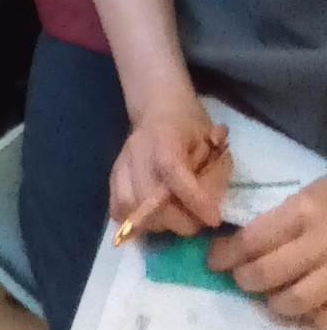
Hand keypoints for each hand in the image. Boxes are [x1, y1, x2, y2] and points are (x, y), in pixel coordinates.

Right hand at [109, 94, 228, 237]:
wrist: (159, 107)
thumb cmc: (190, 125)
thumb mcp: (213, 141)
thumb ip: (215, 171)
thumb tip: (213, 205)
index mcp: (164, 137)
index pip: (172, 172)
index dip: (193, 199)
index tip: (214, 217)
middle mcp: (137, 151)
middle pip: (149, 197)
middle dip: (179, 219)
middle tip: (199, 220)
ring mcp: (122, 163)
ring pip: (130, 207)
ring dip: (158, 222)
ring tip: (177, 218)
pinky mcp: (113, 175)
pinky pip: (117, 207)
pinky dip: (134, 221)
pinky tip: (154, 218)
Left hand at [212, 176, 326, 329]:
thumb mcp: (314, 195)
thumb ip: (284, 219)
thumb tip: (245, 244)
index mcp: (304, 211)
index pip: (252, 239)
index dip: (226, 254)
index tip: (213, 261)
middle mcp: (320, 243)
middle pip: (267, 273)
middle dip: (246, 279)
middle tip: (242, 280)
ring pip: (296, 301)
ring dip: (277, 304)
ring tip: (274, 300)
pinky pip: (325, 319)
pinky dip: (315, 319)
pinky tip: (310, 311)